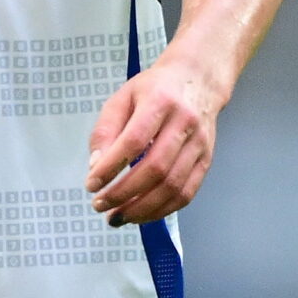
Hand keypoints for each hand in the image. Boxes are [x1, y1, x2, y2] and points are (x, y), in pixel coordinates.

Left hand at [87, 55, 225, 227]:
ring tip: (118, 217)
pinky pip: (187, 192)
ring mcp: (200, 144)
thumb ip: (105, 130)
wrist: (198, 80)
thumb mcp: (121, 98)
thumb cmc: (154, 89)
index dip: (111, 166)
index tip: (91, 184)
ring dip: (143, 208)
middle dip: (124, 193)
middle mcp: (184, 124)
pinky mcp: (207, 160)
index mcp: (159, 103)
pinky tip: (142, 214)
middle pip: (156, 168)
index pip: (134, 141)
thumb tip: (95, 167)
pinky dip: (163, 209)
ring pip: (173, 186)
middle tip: (100, 205)